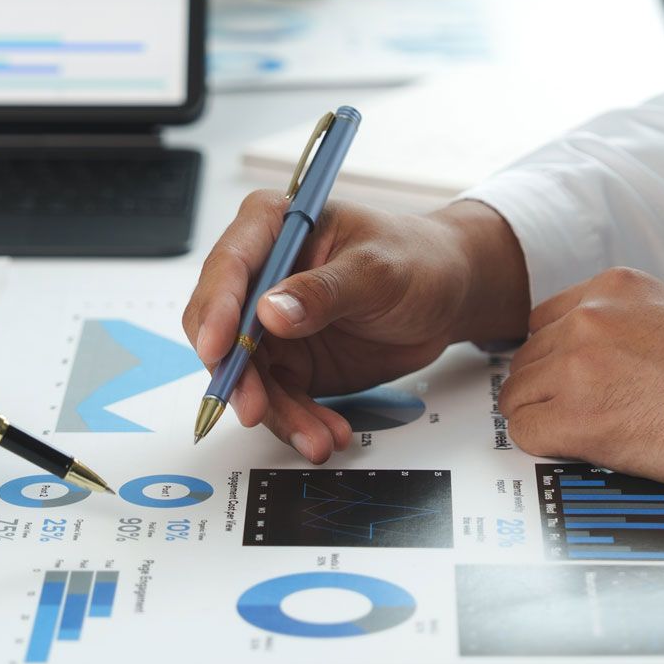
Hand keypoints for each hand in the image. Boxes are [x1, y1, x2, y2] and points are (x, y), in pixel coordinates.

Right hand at [182, 193, 529, 461]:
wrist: (447, 295)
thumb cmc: (416, 259)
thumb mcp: (377, 270)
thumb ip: (325, 291)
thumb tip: (271, 311)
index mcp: (273, 226)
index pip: (229, 266)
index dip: (216, 308)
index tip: (219, 348)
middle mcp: (262, 276)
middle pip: (222, 328)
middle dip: (237, 374)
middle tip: (256, 408)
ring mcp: (272, 324)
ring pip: (249, 375)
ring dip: (276, 412)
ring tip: (314, 436)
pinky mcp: (289, 363)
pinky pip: (279, 400)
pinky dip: (298, 422)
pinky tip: (324, 434)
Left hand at [499, 267, 663, 505]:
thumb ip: (618, 323)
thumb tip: (573, 352)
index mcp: (612, 287)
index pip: (541, 322)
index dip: (553, 359)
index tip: (569, 382)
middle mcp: (590, 316)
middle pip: (524, 359)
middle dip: (547, 391)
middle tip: (585, 415)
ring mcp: (579, 364)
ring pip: (517, 397)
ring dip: (545, 419)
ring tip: (594, 434)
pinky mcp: (577, 415)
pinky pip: (525, 433)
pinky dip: (549, 447)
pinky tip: (588, 449)